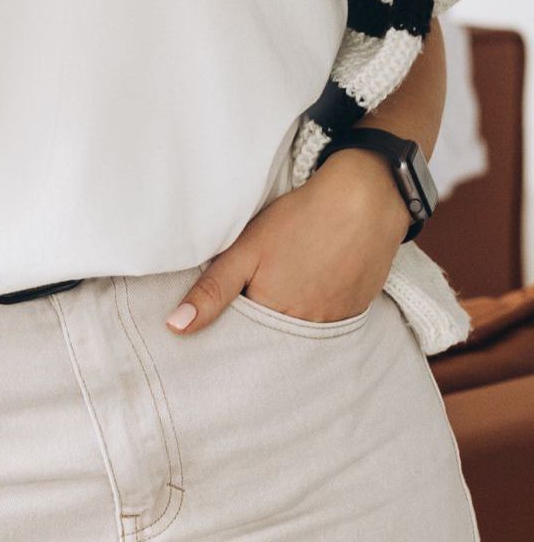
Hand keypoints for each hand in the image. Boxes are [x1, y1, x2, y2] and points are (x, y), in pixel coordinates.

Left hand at [164, 145, 413, 334]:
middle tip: (255, 291)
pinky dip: (316, 308)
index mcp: (275, 317)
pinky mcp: (356, 309)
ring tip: (284, 285)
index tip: (224, 316)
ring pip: (302, 330)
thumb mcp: (246, 250)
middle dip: (259, 326)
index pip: (246, 341)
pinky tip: (311, 283)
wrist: (364, 200)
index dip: (232, 328)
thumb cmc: (300, 220)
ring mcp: (336, 321)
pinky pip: (329, 320)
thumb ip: (212, 290)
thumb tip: (176, 327)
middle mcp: (309, 330)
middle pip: (275, 339)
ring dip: (289, 317)